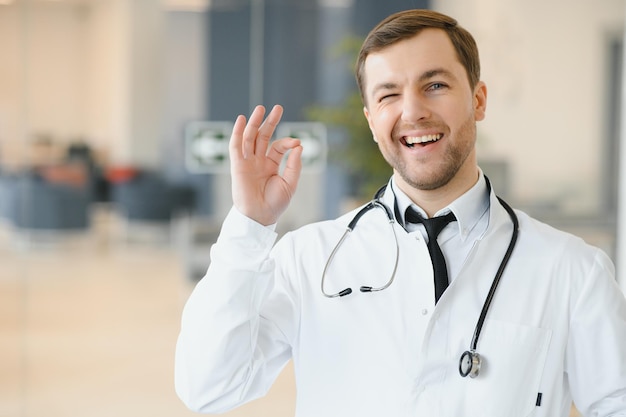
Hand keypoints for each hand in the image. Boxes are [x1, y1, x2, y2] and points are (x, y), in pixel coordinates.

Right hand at [229, 104, 302, 225]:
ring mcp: (247, 162)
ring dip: (254, 122)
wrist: (260, 216)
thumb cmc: (275, 204)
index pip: (277, 146)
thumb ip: (294, 165)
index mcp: (270, 165)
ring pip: (249, 138)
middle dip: (269, 122)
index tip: (296, 142)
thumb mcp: (290, 183)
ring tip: (260, 108)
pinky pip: (236, 146)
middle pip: (262, 136)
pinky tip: (241, 120)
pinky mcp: (237, 165)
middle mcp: (258, 161)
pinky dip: (238, 133)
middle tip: (277, 108)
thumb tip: (299, 145)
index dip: (287, 142)